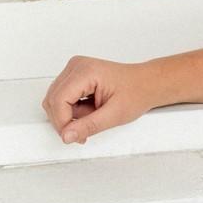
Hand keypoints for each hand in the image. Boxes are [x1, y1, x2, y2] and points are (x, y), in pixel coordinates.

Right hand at [42, 56, 159, 144]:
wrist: (148, 84)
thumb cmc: (137, 93)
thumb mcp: (115, 115)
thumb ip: (89, 126)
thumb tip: (66, 135)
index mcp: (86, 71)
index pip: (58, 100)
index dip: (62, 122)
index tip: (73, 136)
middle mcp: (77, 66)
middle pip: (53, 100)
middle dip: (66, 120)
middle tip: (84, 132)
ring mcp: (75, 69)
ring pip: (56, 100)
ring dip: (71, 115)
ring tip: (94, 116)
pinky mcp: (75, 76)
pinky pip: (63, 97)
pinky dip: (73, 109)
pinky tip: (90, 110)